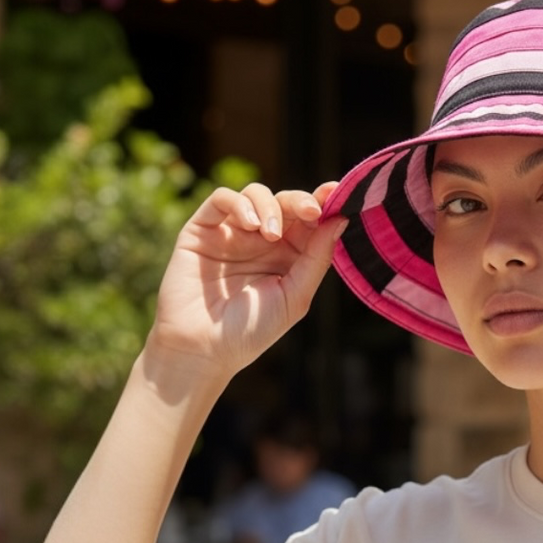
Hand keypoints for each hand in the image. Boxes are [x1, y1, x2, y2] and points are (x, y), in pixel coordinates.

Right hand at [149, 181, 345, 380]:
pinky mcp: (202, 229)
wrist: (203, 349)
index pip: (309, 222)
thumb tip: (340, 220)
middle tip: (312, 211)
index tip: (337, 195)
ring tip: (271, 234)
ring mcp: (232, 233)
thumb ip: (317, 259)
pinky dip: (239, 204)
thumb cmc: (251, 331)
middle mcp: (261, 241)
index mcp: (288, 256)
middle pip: (285, 202)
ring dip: (270, 206)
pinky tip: (250, 225)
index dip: (323, 204)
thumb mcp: (295, 296)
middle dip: (301, 201)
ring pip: (256, 194)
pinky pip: (221, 199)